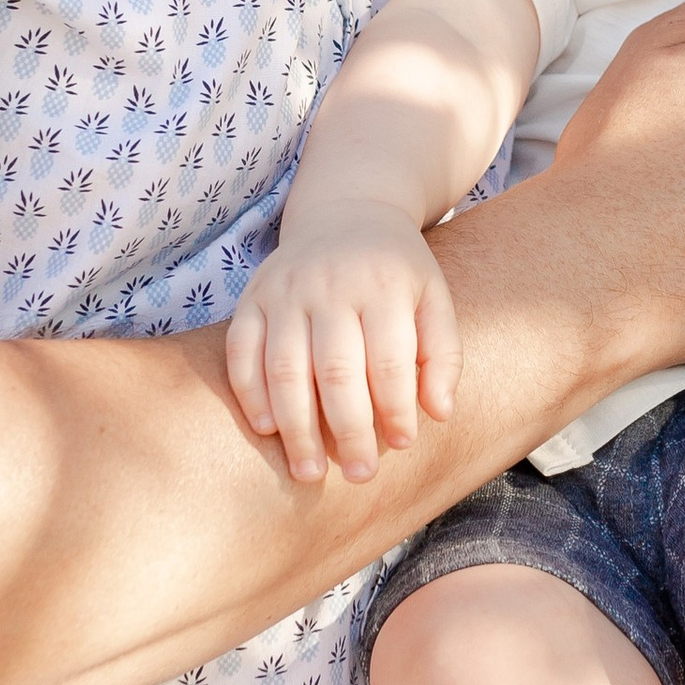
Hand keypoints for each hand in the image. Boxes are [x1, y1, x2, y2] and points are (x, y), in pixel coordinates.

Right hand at [225, 206, 459, 483]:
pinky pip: (242, 350)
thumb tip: (439, 414)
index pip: (390, 359)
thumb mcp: (433, 298)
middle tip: (359, 474)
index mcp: (383, 285)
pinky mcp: (252, 297)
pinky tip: (267, 429)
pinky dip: (250, 393)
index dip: (397, 408)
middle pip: (336, 371)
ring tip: (308, 472)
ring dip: (296, 427)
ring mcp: (285, 290)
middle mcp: (331, 285)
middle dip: (348, 431)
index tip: (403, 444)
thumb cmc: (396, 271)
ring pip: (284, 368)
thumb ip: (442, 354)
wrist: (346, 211)